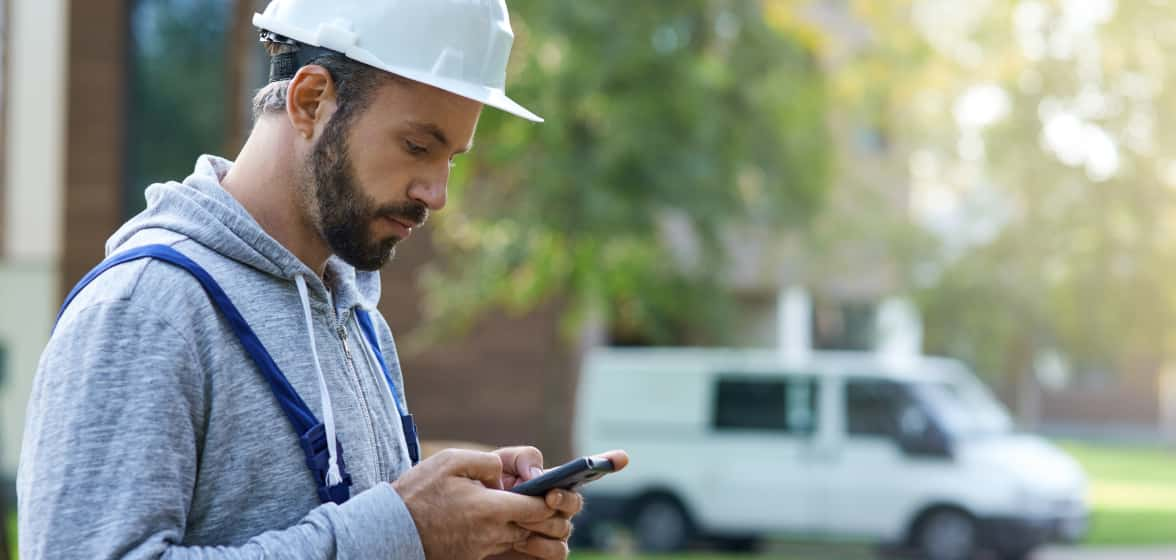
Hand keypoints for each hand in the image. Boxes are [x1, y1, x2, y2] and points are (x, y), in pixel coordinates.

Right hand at [391, 449, 557, 559]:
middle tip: (551, 502)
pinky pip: (500, 547)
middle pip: (534, 528)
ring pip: (519, 539)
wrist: (390, 530)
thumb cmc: (419, 493)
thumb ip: (486, 462)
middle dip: (546, 516)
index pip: (537, 507)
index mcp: (490, 508)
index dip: (550, 498)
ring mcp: (482, 549)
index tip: (552, 490)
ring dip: (526, 526)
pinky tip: (498, 521)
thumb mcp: (451, 461)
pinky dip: (506, 535)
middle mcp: (491, 533)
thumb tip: (503, 474)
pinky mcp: (472, 558)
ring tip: (525, 509)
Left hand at [487, 448, 630, 559]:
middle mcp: (558, 507)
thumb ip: (522, 459)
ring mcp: (552, 532)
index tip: (622, 457)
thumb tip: (539, 476)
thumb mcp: (498, 465)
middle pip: (576, 502)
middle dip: (565, 498)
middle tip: (548, 496)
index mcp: (552, 481)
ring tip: (521, 520)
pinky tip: (522, 539)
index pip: (585, 472)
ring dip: (545, 522)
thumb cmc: (484, 490)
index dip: (608, 462)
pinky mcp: (543, 555)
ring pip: (565, 527)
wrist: (464, 522)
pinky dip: (542, 545)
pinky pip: (558, 552)